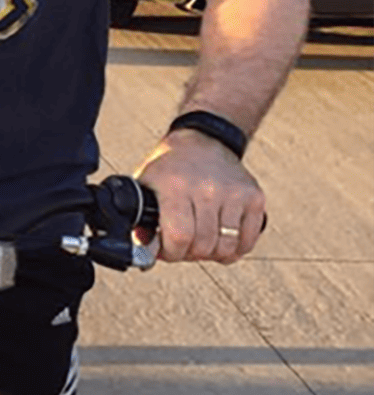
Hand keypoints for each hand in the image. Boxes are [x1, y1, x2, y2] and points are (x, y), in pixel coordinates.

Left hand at [135, 129, 264, 263]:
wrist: (203, 140)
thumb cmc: (171, 167)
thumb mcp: (146, 187)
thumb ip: (141, 220)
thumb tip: (145, 251)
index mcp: (176, 186)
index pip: (179, 236)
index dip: (171, 253)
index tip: (166, 250)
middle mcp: (207, 188)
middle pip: (203, 245)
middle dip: (189, 254)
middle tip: (183, 246)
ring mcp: (234, 193)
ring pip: (226, 247)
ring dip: (211, 254)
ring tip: (201, 242)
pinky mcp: (254, 197)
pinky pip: (248, 241)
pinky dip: (235, 249)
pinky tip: (222, 240)